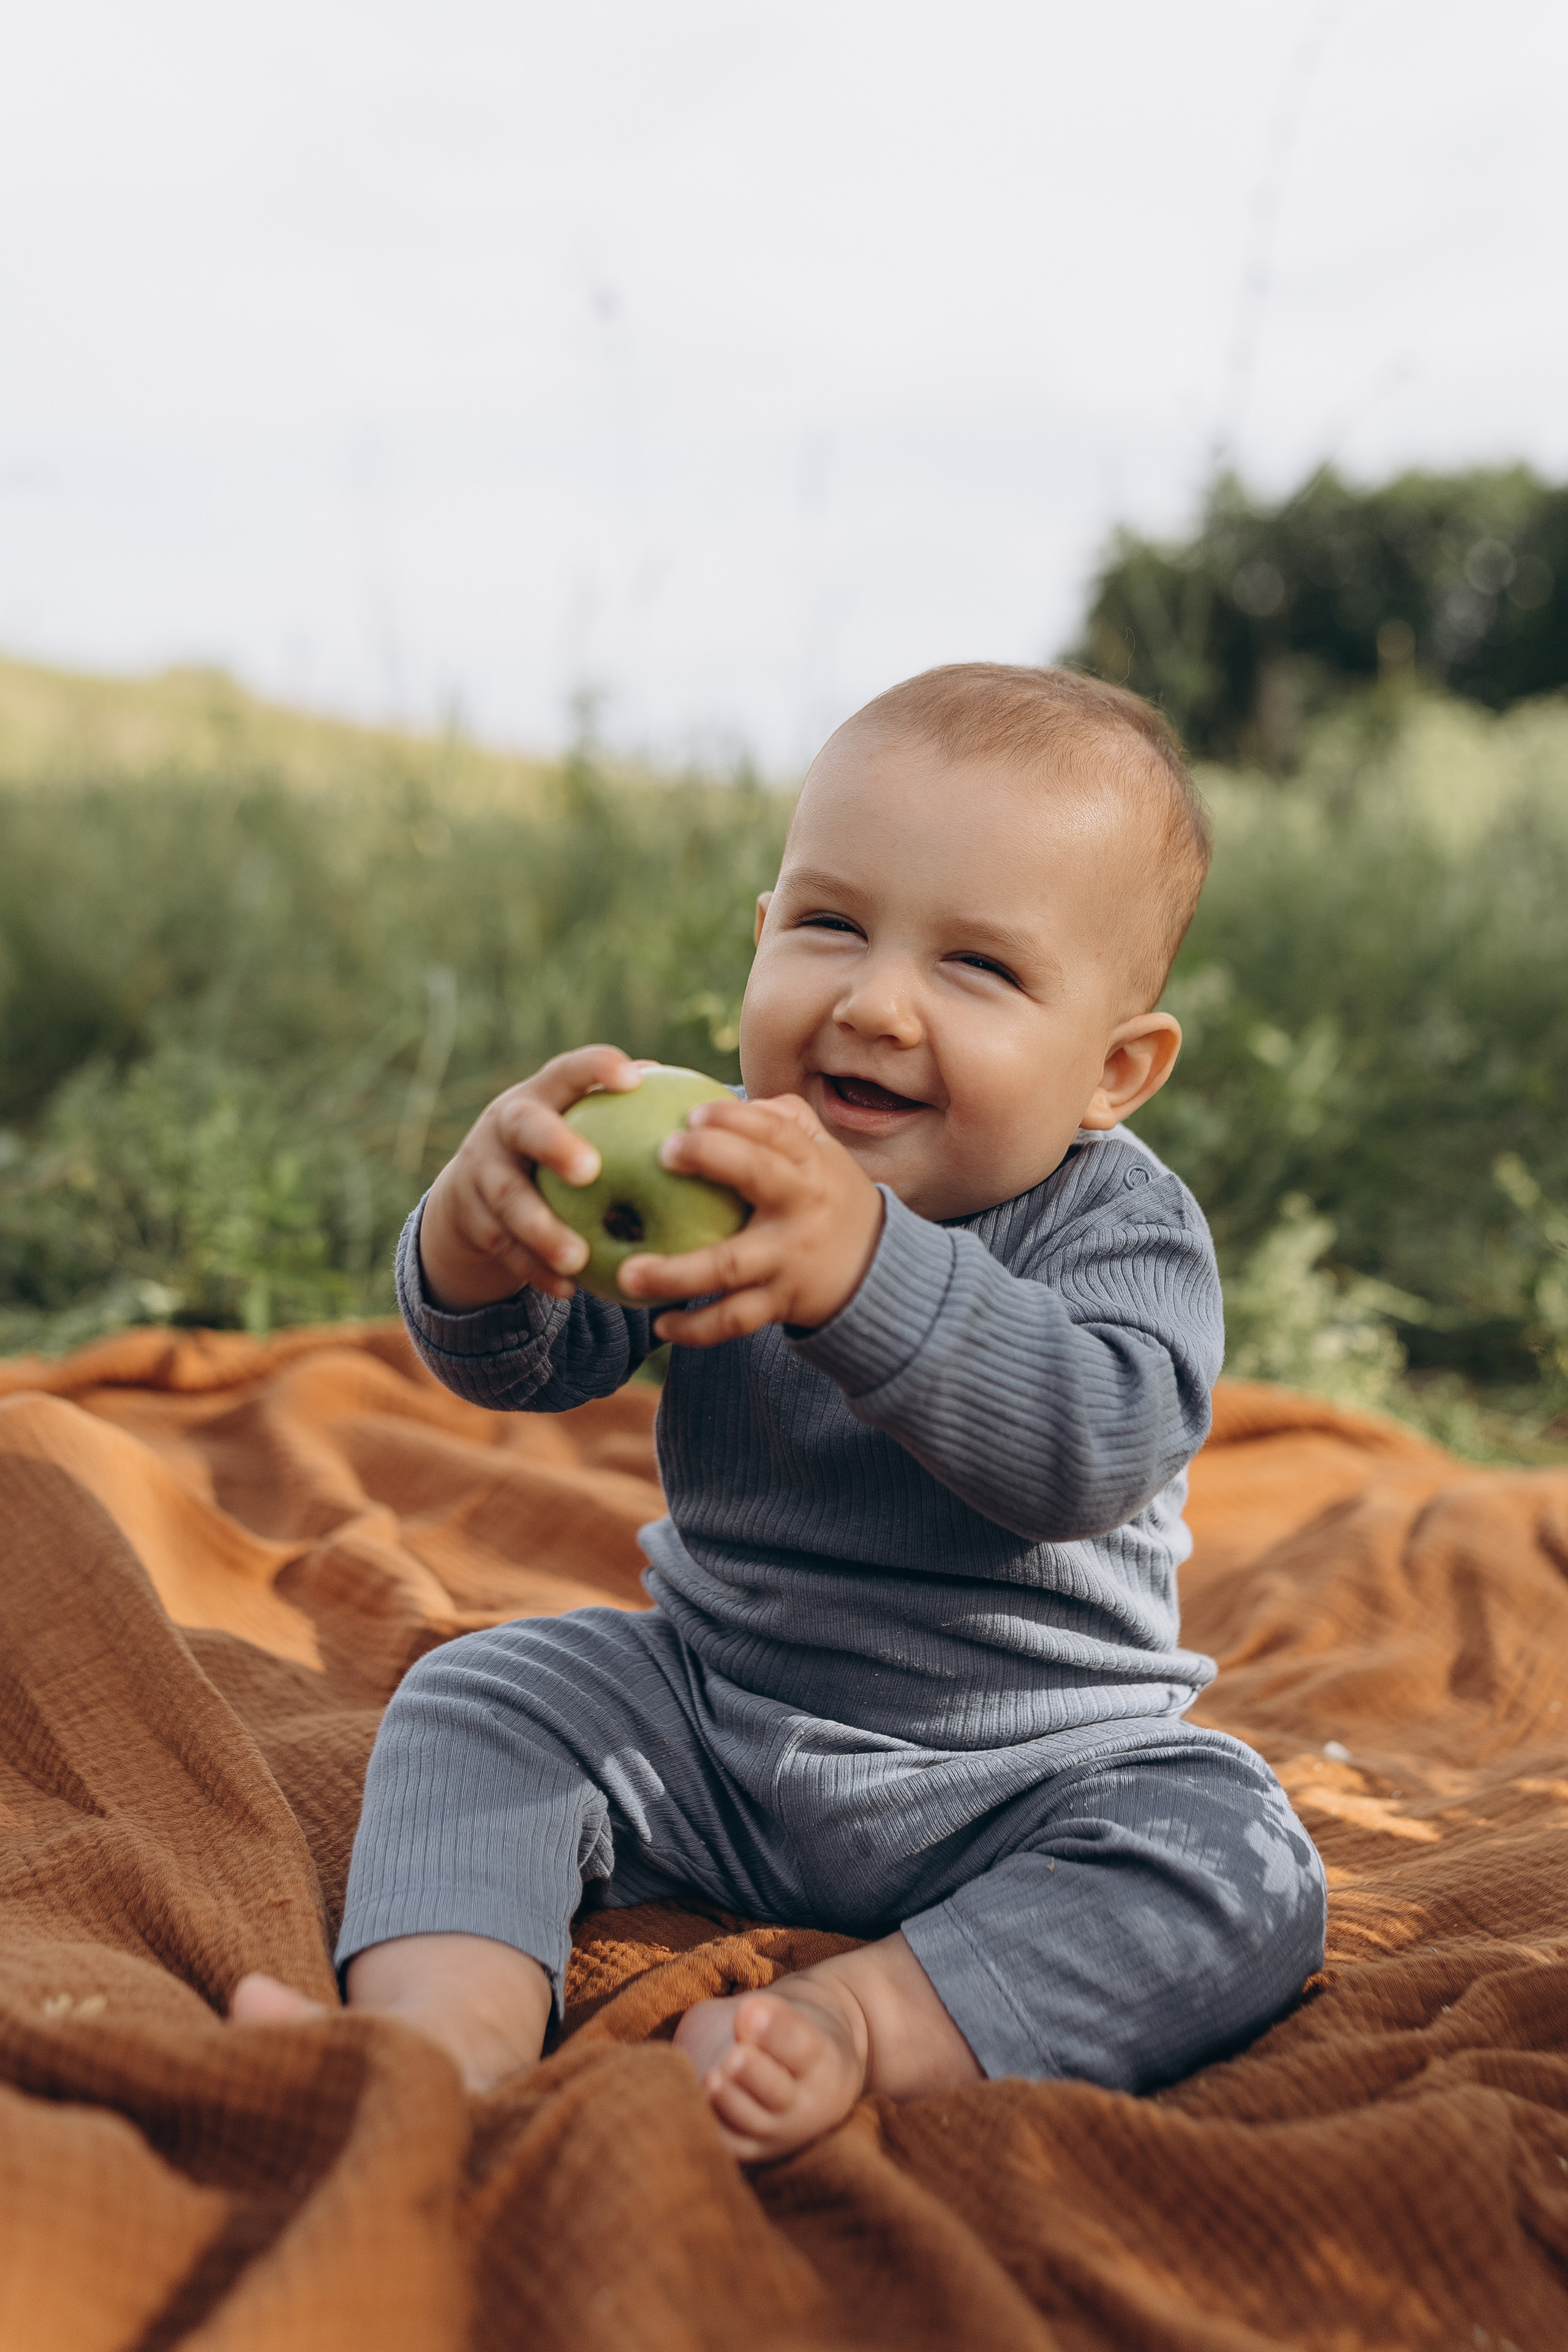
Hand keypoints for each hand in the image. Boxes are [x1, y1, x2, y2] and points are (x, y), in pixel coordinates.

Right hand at [418, 1046, 653, 1310]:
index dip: (596, 1069)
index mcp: (541, 1095)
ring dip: (542, 1229)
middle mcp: (504, 1126)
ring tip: (577, 1257)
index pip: (568, 1070)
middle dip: (555, 1145)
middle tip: (590, 1172)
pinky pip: (503, 1247)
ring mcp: (482, 1172)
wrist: (472, 1190)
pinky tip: (568, 1288)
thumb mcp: (578, 1125)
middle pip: (524, 1128)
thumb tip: (701, 1105)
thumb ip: (625, 1115)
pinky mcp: (471, 1218)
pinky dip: (533, 1269)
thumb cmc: (557, 1148)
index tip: (632, 1079)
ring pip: (507, 1198)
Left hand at [617, 1093, 884, 1344]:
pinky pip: (734, 1320)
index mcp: (811, 1164)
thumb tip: (724, 1098)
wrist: (878, 1272)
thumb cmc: (830, 1198)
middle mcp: (803, 1207)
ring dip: (677, 1273)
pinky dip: (696, 1328)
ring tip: (628, 1274)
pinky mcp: (781, 1303)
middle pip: (759, 1176)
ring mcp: (790, 1259)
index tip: (690, 1112)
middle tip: (662, 1152)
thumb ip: (784, 1121)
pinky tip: (659, 1325)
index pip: (776, 1129)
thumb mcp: (823, 1154)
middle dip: (712, 1157)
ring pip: (731, 1266)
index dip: (734, 1117)